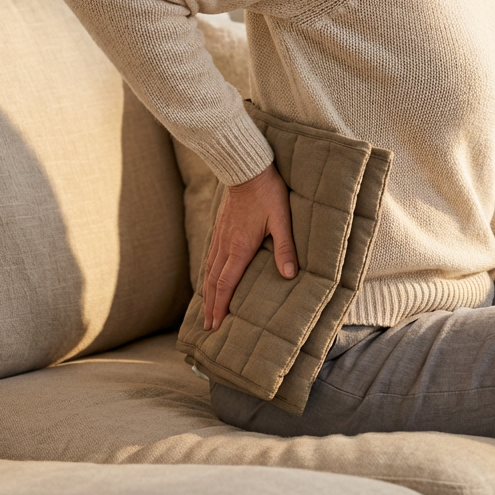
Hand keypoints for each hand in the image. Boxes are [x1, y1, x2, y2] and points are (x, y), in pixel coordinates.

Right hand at [203, 163, 296, 331]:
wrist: (245, 168)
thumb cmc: (267, 193)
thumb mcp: (282, 219)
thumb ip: (285, 247)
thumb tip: (289, 275)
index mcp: (240, 247)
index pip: (226, 284)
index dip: (220, 306)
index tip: (216, 324)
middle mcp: (225, 245)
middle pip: (214, 282)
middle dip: (210, 306)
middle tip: (208, 327)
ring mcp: (220, 237)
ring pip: (209, 270)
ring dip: (207, 293)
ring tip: (206, 310)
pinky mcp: (220, 228)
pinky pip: (210, 257)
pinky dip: (207, 274)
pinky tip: (209, 278)